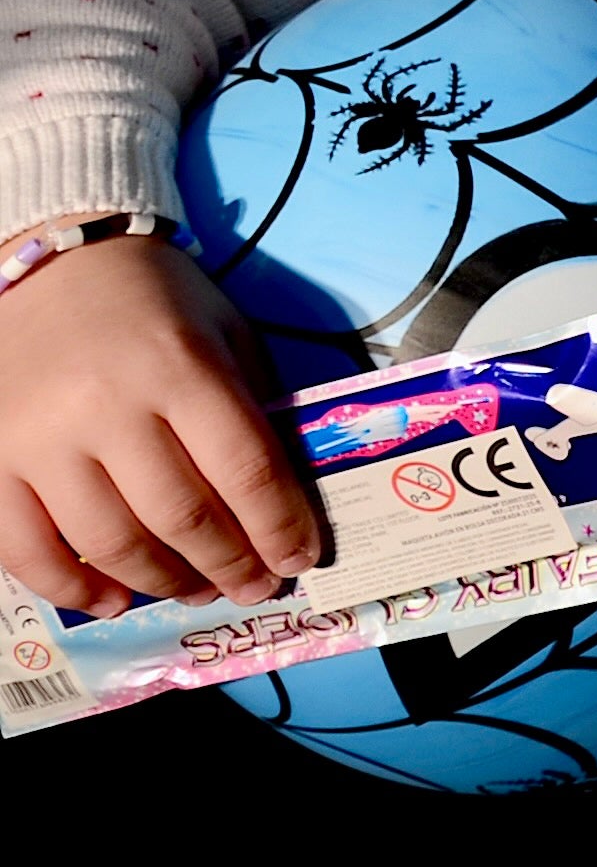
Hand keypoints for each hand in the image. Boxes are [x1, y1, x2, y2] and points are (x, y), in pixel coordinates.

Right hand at [0, 230, 318, 613]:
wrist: (54, 265)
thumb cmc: (157, 300)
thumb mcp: (226, 333)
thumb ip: (256, 405)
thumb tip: (289, 495)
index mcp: (181, 367)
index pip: (244, 468)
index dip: (278, 526)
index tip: (298, 562)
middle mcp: (109, 406)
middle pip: (180, 514)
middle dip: (227, 562)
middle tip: (251, 586)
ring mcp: (42, 439)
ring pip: (109, 541)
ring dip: (161, 581)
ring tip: (195, 591)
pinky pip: (25, 547)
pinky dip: (70, 586)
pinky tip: (110, 600)